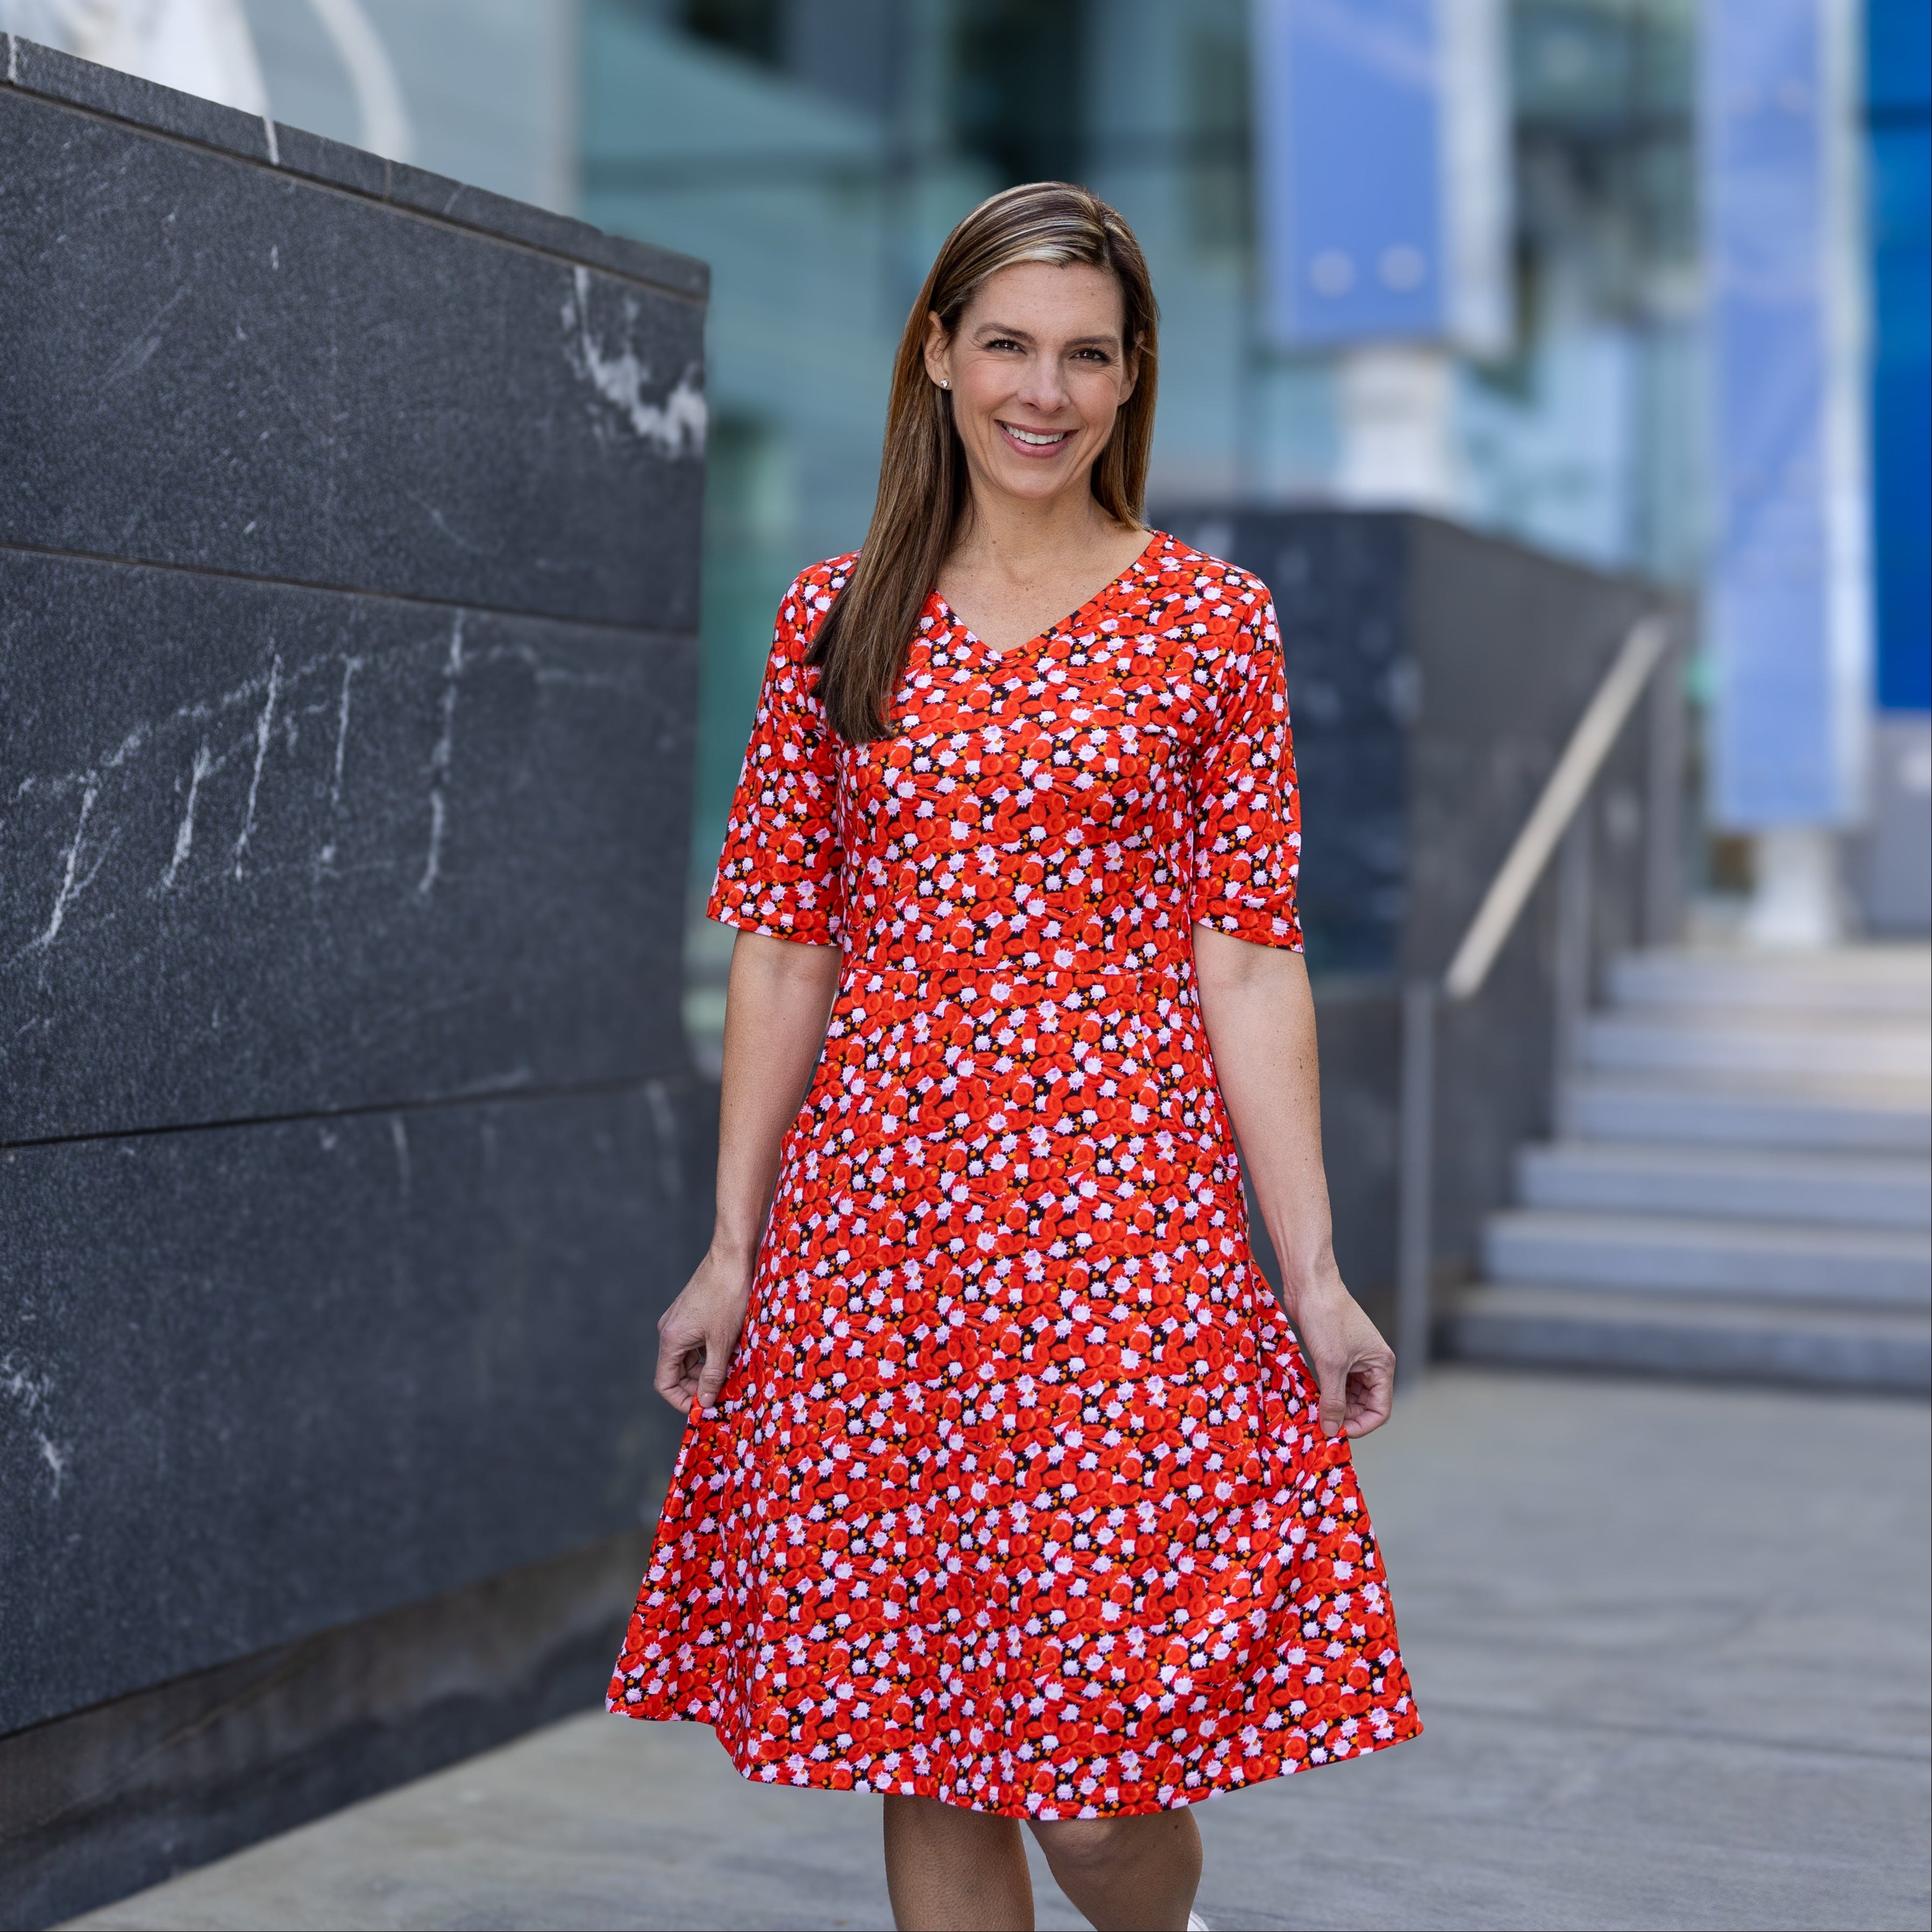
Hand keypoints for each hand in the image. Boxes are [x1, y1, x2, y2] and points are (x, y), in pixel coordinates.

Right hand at [654, 1249, 753, 1414]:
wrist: (732, 1257)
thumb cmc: (728, 1297)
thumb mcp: (722, 1342)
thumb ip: (712, 1375)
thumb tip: (704, 1402)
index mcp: (670, 1339)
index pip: (665, 1383)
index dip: (681, 1401)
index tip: (703, 1410)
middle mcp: (669, 1331)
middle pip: (677, 1372)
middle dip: (697, 1387)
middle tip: (723, 1396)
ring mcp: (680, 1320)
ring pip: (688, 1358)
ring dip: (705, 1370)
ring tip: (730, 1376)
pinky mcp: (692, 1312)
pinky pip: (696, 1343)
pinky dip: (710, 1353)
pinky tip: (730, 1355)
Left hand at [1286, 1276, 1394, 1439]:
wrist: (1310, 1284)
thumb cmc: (1326, 1317)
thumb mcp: (1331, 1364)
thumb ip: (1333, 1400)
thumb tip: (1332, 1430)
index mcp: (1382, 1365)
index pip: (1380, 1409)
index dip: (1360, 1425)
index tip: (1337, 1432)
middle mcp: (1372, 1363)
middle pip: (1365, 1404)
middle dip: (1345, 1416)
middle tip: (1321, 1425)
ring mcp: (1354, 1358)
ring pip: (1349, 1394)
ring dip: (1333, 1405)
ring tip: (1314, 1412)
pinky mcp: (1336, 1353)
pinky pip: (1336, 1381)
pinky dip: (1325, 1391)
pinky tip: (1310, 1396)